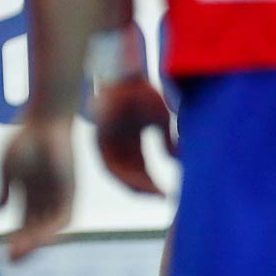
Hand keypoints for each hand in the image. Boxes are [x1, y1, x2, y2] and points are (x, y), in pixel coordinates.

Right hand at [0, 117, 73, 260]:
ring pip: (50, 226)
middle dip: (25, 245)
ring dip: (36, 241)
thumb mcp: (9, 170)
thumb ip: (5, 190)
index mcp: (30, 194)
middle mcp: (47, 197)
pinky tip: (40, 239)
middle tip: (11, 260)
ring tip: (21, 252)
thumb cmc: (26, 142)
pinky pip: (64, 215)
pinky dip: (52, 229)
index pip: (25, 224)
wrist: (47, 121)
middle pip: (37, 229)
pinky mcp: (71, 189)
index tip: (4, 251)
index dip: (17, 238)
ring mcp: (60, 194)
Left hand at [93, 77, 176, 195]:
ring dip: (138, 186)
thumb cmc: (144, 94)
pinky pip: (112, 167)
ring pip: (120, 175)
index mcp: (130, 144)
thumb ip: (166, 141)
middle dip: (147, 189)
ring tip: (155, 193)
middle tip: (164, 198)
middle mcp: (116, 148)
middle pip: (130, 177)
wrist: (126, 78)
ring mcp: (106, 146)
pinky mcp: (99, 143)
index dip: (154, 184)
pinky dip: (127, 176)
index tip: (169, 194)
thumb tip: (176, 159)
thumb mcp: (160, 121)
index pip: (141, 170)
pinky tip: (143, 181)